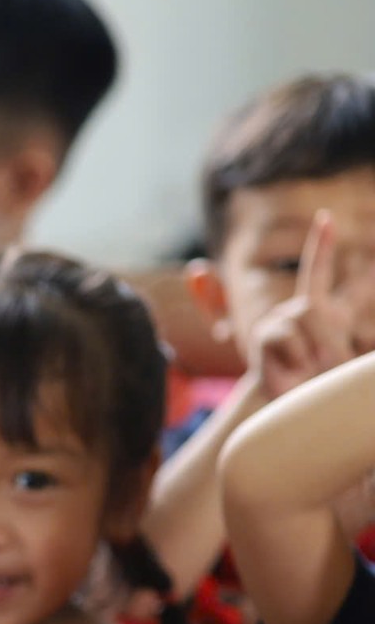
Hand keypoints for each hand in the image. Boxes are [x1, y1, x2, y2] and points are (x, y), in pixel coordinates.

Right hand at [254, 210, 356, 399]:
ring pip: (304, 317)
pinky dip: (296, 359)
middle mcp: (298, 311)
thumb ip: (358, 348)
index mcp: (322, 312)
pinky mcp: (265, 337)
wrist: (286, 406)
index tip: (326, 218)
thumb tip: (348, 345)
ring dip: (317, 350)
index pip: (319, 273)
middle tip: (329, 366)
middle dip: (328, 340)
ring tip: (309, 372)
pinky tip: (291, 372)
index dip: (320, 245)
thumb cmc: (320, 383)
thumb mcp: (346, 359)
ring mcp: (278, 322)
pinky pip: (286, 338)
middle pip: (314, 306)